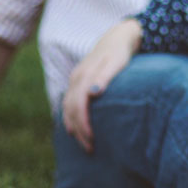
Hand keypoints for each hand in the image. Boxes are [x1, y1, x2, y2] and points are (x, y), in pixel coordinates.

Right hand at [62, 19, 141, 152]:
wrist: (117, 37)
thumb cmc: (120, 52)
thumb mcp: (117, 62)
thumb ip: (105, 76)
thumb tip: (94, 92)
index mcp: (84, 76)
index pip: (78, 105)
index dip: (83, 124)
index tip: (92, 140)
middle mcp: (76, 79)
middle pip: (71, 110)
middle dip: (79, 131)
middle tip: (90, 149)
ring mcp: (74, 80)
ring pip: (67, 108)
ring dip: (73, 127)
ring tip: (83, 144)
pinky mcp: (77, 82)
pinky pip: (67, 103)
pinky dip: (69, 117)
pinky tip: (73, 129)